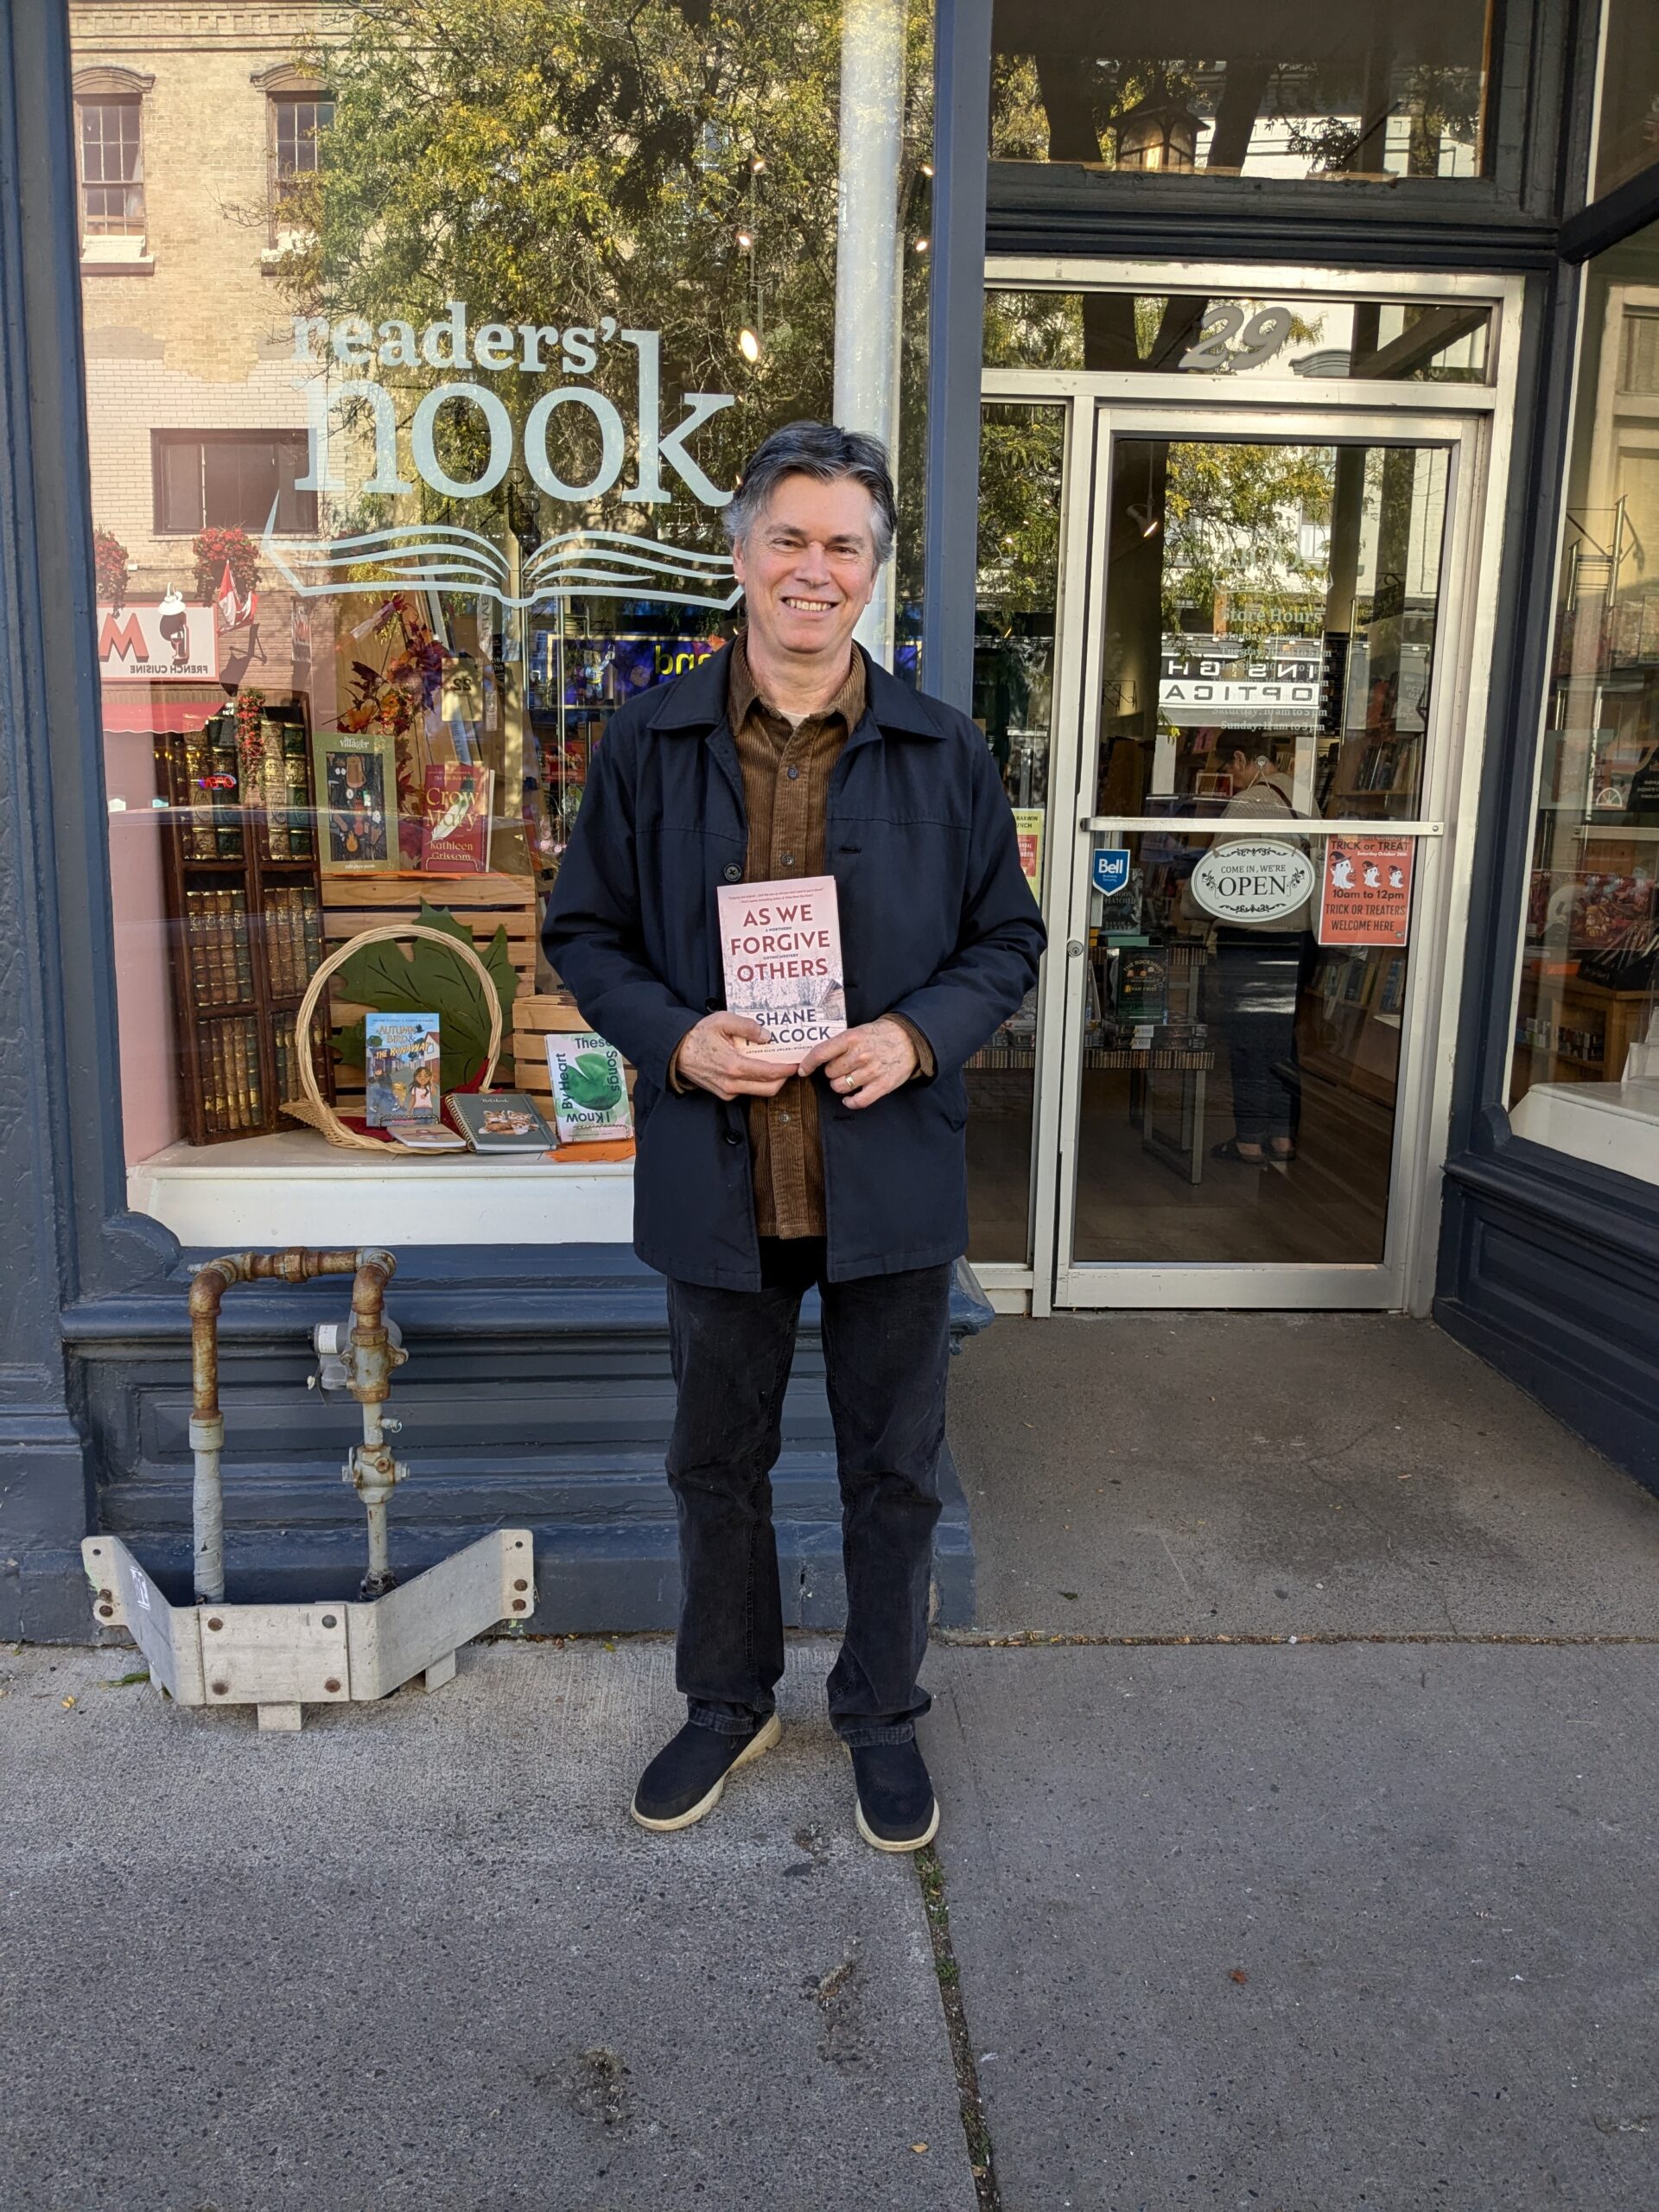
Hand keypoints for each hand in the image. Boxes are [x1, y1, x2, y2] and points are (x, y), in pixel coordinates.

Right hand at [675, 1011, 795, 1099]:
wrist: (676, 1053)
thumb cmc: (697, 1036)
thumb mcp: (722, 1021)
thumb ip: (747, 1027)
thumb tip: (767, 1036)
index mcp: (734, 1066)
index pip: (769, 1073)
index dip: (787, 1069)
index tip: (797, 1063)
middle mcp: (732, 1083)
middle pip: (769, 1088)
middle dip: (784, 1078)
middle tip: (790, 1065)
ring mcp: (728, 1091)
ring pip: (759, 1091)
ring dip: (771, 1080)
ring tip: (776, 1064)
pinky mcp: (724, 1094)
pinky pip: (747, 1090)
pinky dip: (757, 1081)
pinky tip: (757, 1068)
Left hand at [799, 1017, 917, 1110]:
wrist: (910, 1040)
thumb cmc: (881, 1035)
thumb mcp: (858, 1031)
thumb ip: (840, 1043)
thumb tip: (817, 1056)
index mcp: (851, 1038)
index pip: (821, 1053)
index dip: (808, 1063)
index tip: (803, 1070)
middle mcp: (860, 1055)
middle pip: (830, 1073)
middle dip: (832, 1072)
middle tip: (842, 1067)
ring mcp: (871, 1072)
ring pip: (840, 1087)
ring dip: (841, 1085)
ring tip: (849, 1079)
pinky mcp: (882, 1085)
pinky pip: (858, 1101)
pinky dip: (850, 1102)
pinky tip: (850, 1098)